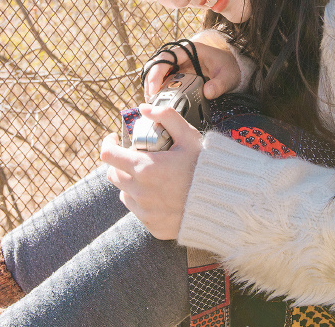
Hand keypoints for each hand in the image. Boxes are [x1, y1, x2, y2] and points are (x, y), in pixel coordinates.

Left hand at [100, 103, 203, 238]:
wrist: (226, 205)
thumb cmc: (208, 168)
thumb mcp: (189, 137)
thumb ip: (166, 117)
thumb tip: (144, 108)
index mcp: (145, 168)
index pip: (108, 155)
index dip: (108, 144)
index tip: (115, 139)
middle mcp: (140, 192)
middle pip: (113, 175)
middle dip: (120, 163)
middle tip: (137, 157)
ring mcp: (146, 212)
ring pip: (124, 193)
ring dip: (131, 183)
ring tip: (151, 177)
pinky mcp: (153, 227)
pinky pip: (139, 211)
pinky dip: (144, 201)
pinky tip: (162, 195)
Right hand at [143, 41, 240, 100]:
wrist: (234, 70)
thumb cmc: (230, 69)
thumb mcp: (228, 77)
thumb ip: (220, 84)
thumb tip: (207, 92)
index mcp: (191, 50)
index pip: (167, 57)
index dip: (157, 72)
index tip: (154, 89)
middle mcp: (182, 55)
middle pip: (158, 64)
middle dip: (150, 80)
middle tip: (150, 99)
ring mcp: (179, 64)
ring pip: (158, 72)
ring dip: (152, 86)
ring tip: (152, 102)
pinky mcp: (180, 74)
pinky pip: (165, 80)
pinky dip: (160, 90)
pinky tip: (159, 101)